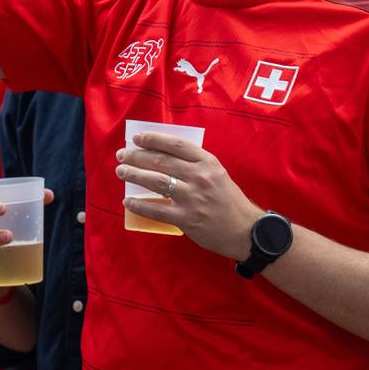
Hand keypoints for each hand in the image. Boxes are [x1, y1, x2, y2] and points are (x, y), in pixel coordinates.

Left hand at [115, 131, 259, 261]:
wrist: (246, 231)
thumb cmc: (228, 200)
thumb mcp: (217, 174)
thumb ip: (194, 164)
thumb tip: (160, 156)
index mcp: (208, 162)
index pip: (175, 145)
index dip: (153, 140)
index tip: (137, 139)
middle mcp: (200, 177)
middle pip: (161, 161)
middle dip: (137, 156)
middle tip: (122, 156)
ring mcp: (193, 198)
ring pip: (156, 181)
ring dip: (134, 175)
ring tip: (121, 172)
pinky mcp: (187, 219)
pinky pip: (156, 209)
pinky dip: (139, 204)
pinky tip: (128, 201)